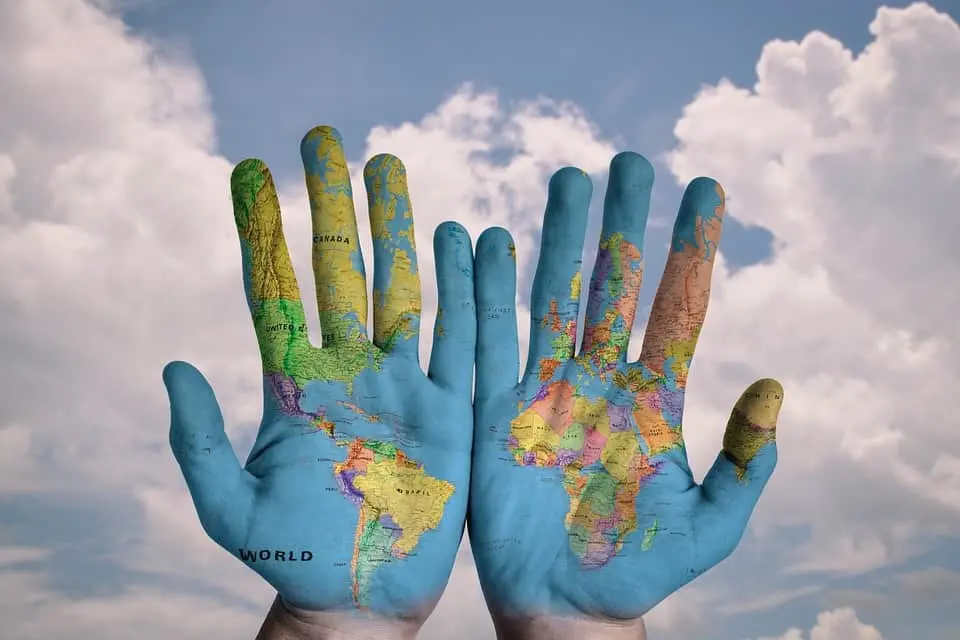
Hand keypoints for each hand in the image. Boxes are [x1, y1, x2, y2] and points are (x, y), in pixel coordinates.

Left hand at [162, 126, 475, 635]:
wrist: (359, 600)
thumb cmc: (291, 560)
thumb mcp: (228, 507)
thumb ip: (199, 440)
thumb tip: (173, 365)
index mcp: (294, 386)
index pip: (274, 290)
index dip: (263, 231)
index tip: (251, 171)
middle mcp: (348, 371)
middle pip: (341, 272)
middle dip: (334, 206)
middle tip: (327, 140)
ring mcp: (401, 386)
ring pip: (402, 290)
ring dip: (399, 229)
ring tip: (391, 169)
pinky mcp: (448, 413)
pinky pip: (460, 340)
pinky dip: (466, 290)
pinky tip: (469, 239)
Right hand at [469, 153, 782, 635]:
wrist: (568, 608)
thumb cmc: (640, 568)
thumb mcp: (712, 525)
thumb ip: (745, 461)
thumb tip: (775, 385)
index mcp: (653, 400)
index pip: (676, 308)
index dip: (691, 249)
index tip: (705, 188)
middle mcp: (600, 381)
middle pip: (611, 285)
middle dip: (621, 224)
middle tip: (628, 161)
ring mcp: (546, 391)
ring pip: (552, 298)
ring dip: (557, 240)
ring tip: (566, 178)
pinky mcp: (497, 413)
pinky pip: (487, 342)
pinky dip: (481, 293)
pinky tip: (477, 243)